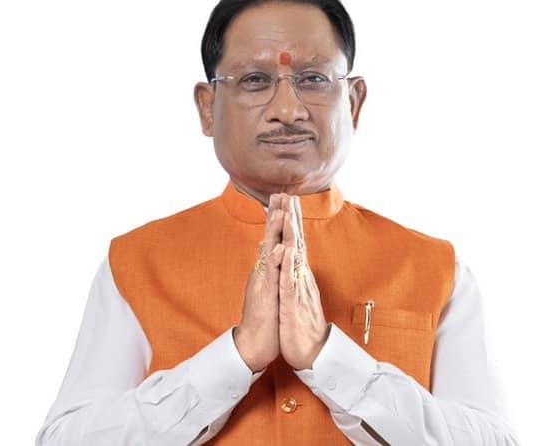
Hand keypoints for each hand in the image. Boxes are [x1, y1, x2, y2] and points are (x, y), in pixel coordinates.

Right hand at [234, 194, 285, 371]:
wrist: (254, 344)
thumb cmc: (264, 319)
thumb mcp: (268, 289)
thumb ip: (268, 269)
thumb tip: (268, 251)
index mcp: (268, 270)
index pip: (273, 239)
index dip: (278, 219)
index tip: (283, 197)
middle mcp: (264, 272)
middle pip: (269, 239)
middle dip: (275, 215)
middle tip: (280, 192)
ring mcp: (263, 283)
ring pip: (269, 252)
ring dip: (273, 232)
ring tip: (279, 210)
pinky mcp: (265, 297)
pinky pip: (271, 277)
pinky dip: (275, 262)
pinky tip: (279, 248)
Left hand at [278, 196, 328, 369]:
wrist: (311, 353)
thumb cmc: (301, 325)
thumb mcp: (294, 295)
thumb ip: (293, 275)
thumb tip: (289, 258)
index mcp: (298, 275)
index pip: (294, 242)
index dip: (290, 220)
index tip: (286, 198)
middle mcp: (301, 278)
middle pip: (297, 243)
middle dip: (292, 218)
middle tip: (289, 193)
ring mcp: (298, 290)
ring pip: (295, 258)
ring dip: (291, 235)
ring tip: (288, 213)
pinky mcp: (294, 304)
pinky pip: (290, 282)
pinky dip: (288, 266)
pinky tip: (287, 251)